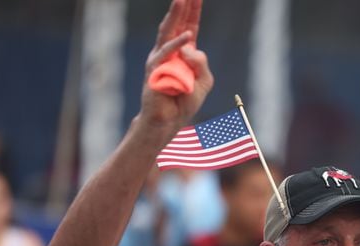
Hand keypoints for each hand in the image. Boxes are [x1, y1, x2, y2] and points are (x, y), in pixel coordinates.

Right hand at [140, 0, 212, 129]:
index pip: (190, 27)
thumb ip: (201, 63)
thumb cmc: (184, 101)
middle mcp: (170, 51)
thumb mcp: (204, 82)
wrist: (169, 120)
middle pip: (178, 23)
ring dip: (175, 15)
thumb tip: (190, 47)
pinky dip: (177, 45)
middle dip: (183, 6)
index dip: (194, 11)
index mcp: (184, 53)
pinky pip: (167, 54)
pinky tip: (187, 37)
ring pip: (168, 32)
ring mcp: (161, 58)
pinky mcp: (155, 68)